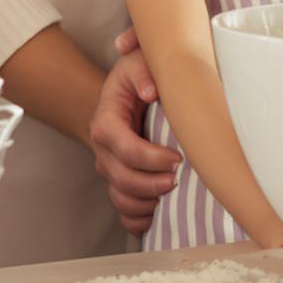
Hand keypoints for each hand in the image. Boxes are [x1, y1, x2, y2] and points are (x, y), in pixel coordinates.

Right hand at [90, 28, 178, 236]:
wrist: (126, 95)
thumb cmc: (137, 78)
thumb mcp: (138, 62)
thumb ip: (143, 72)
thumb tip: (151, 91)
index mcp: (106, 121)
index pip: (124, 148)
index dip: (150, 158)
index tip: (177, 158)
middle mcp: (103, 149)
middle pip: (121, 178)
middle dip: (151, 184)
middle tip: (178, 179)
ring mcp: (110, 169)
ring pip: (121, 198)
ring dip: (146, 203)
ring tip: (171, 194)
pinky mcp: (119, 183)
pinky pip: (123, 212)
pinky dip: (138, 219)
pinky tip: (157, 213)